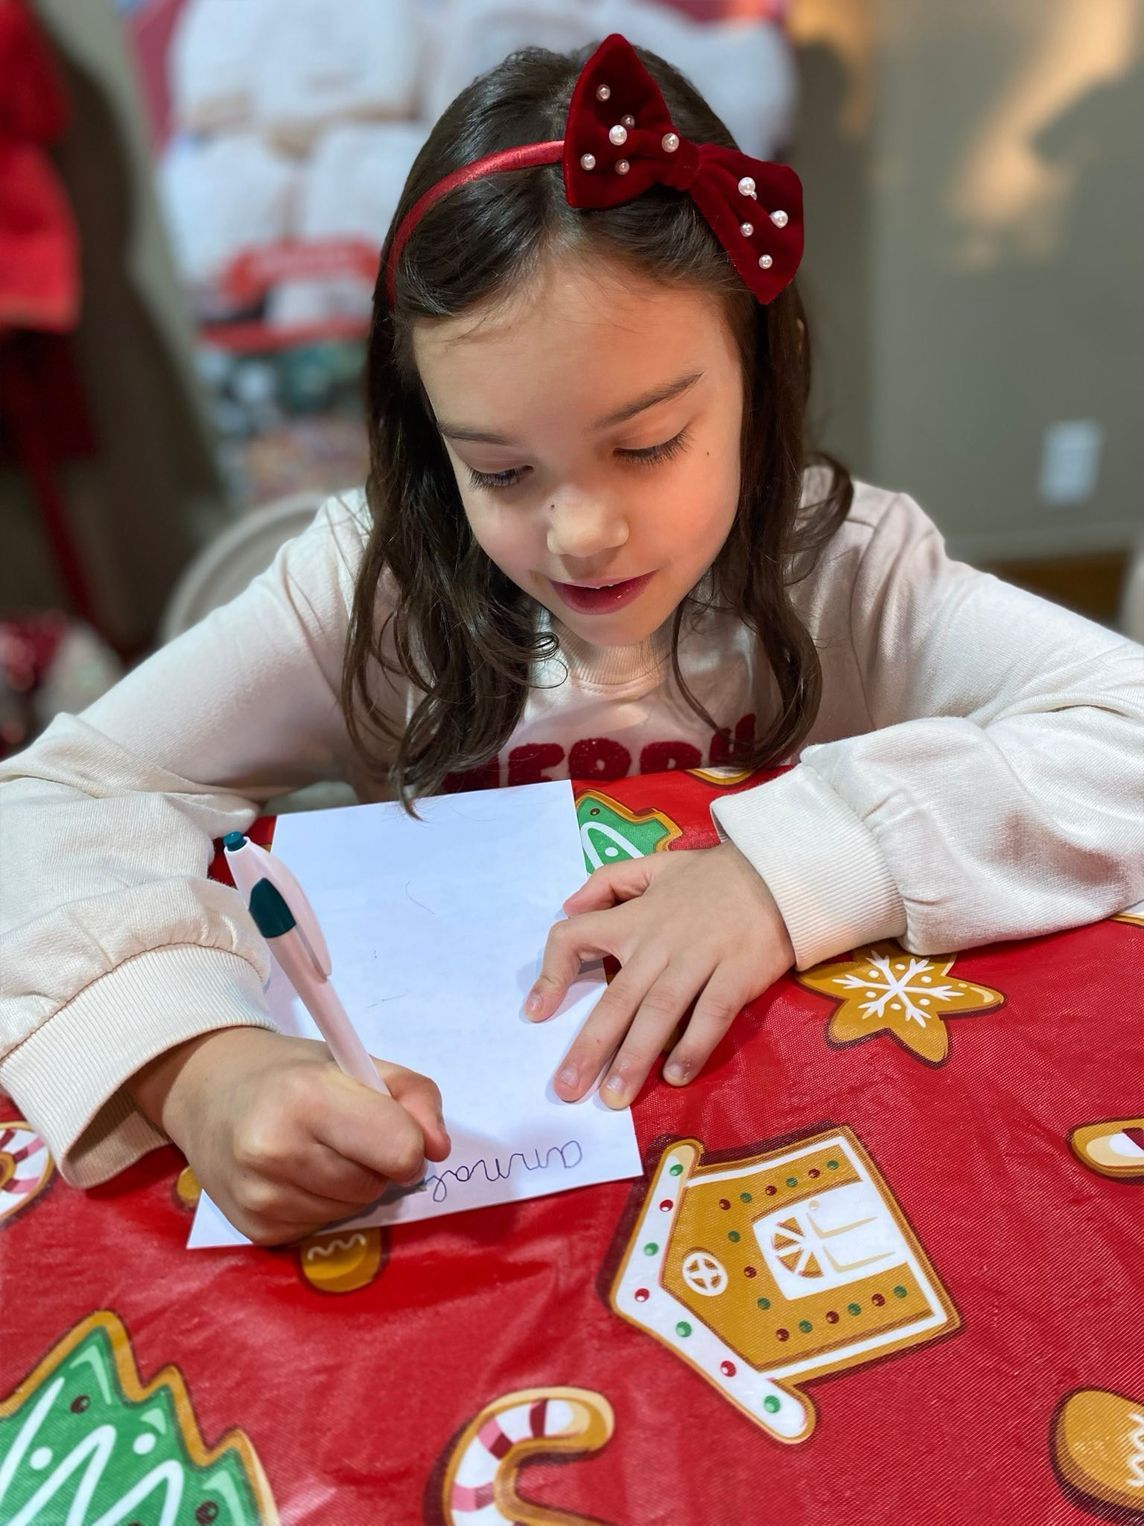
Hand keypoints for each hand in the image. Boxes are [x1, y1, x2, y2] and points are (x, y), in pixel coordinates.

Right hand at [128, 1027, 449, 1245]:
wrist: (209, 1093)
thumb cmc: (291, 1073)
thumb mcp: (356, 1062)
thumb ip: (414, 1096)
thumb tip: (439, 1150)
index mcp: (307, 1096)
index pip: (399, 1148)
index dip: (408, 1140)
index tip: (390, 1125)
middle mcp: (276, 1151)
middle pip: (377, 1184)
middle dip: (375, 1161)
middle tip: (342, 1133)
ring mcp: (261, 1197)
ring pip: (354, 1210)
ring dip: (351, 1186)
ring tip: (316, 1151)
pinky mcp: (256, 1230)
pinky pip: (324, 1227)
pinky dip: (323, 1205)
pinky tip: (295, 1176)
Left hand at [524, 843, 793, 1106]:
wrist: (779, 873)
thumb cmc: (713, 877)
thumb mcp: (655, 865)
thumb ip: (609, 882)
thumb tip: (567, 905)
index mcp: (635, 917)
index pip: (576, 936)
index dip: (550, 973)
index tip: (535, 1014)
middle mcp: (660, 942)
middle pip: (617, 998)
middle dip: (589, 1046)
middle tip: (567, 1089)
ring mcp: (699, 960)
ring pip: (659, 1014)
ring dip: (634, 1058)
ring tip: (614, 1097)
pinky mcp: (737, 975)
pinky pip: (711, 1016)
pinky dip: (694, 1047)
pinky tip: (675, 1077)